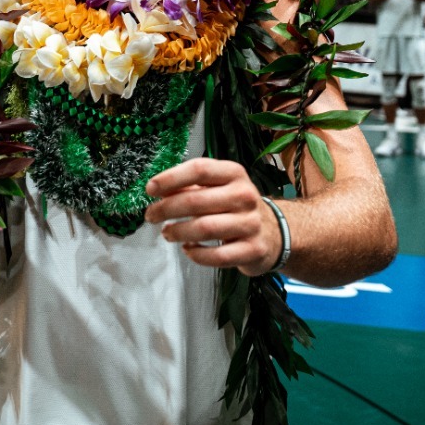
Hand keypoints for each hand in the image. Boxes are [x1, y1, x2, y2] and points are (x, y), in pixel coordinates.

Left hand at [142, 158, 278, 275]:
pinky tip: (188, 249)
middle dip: (166, 209)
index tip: (150, 189)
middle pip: (196, 200)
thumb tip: (157, 190)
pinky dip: (196, 254)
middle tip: (151, 216)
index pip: (199, 169)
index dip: (171, 178)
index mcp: (234, 174)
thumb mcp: (218, 188)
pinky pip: (216, 256)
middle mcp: (245, 196)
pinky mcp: (252, 250)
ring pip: (204, 228)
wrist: (273, 233)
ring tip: (167, 233)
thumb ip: (190, 187)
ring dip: (178, 232)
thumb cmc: (236, 207)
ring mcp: (251, 224)